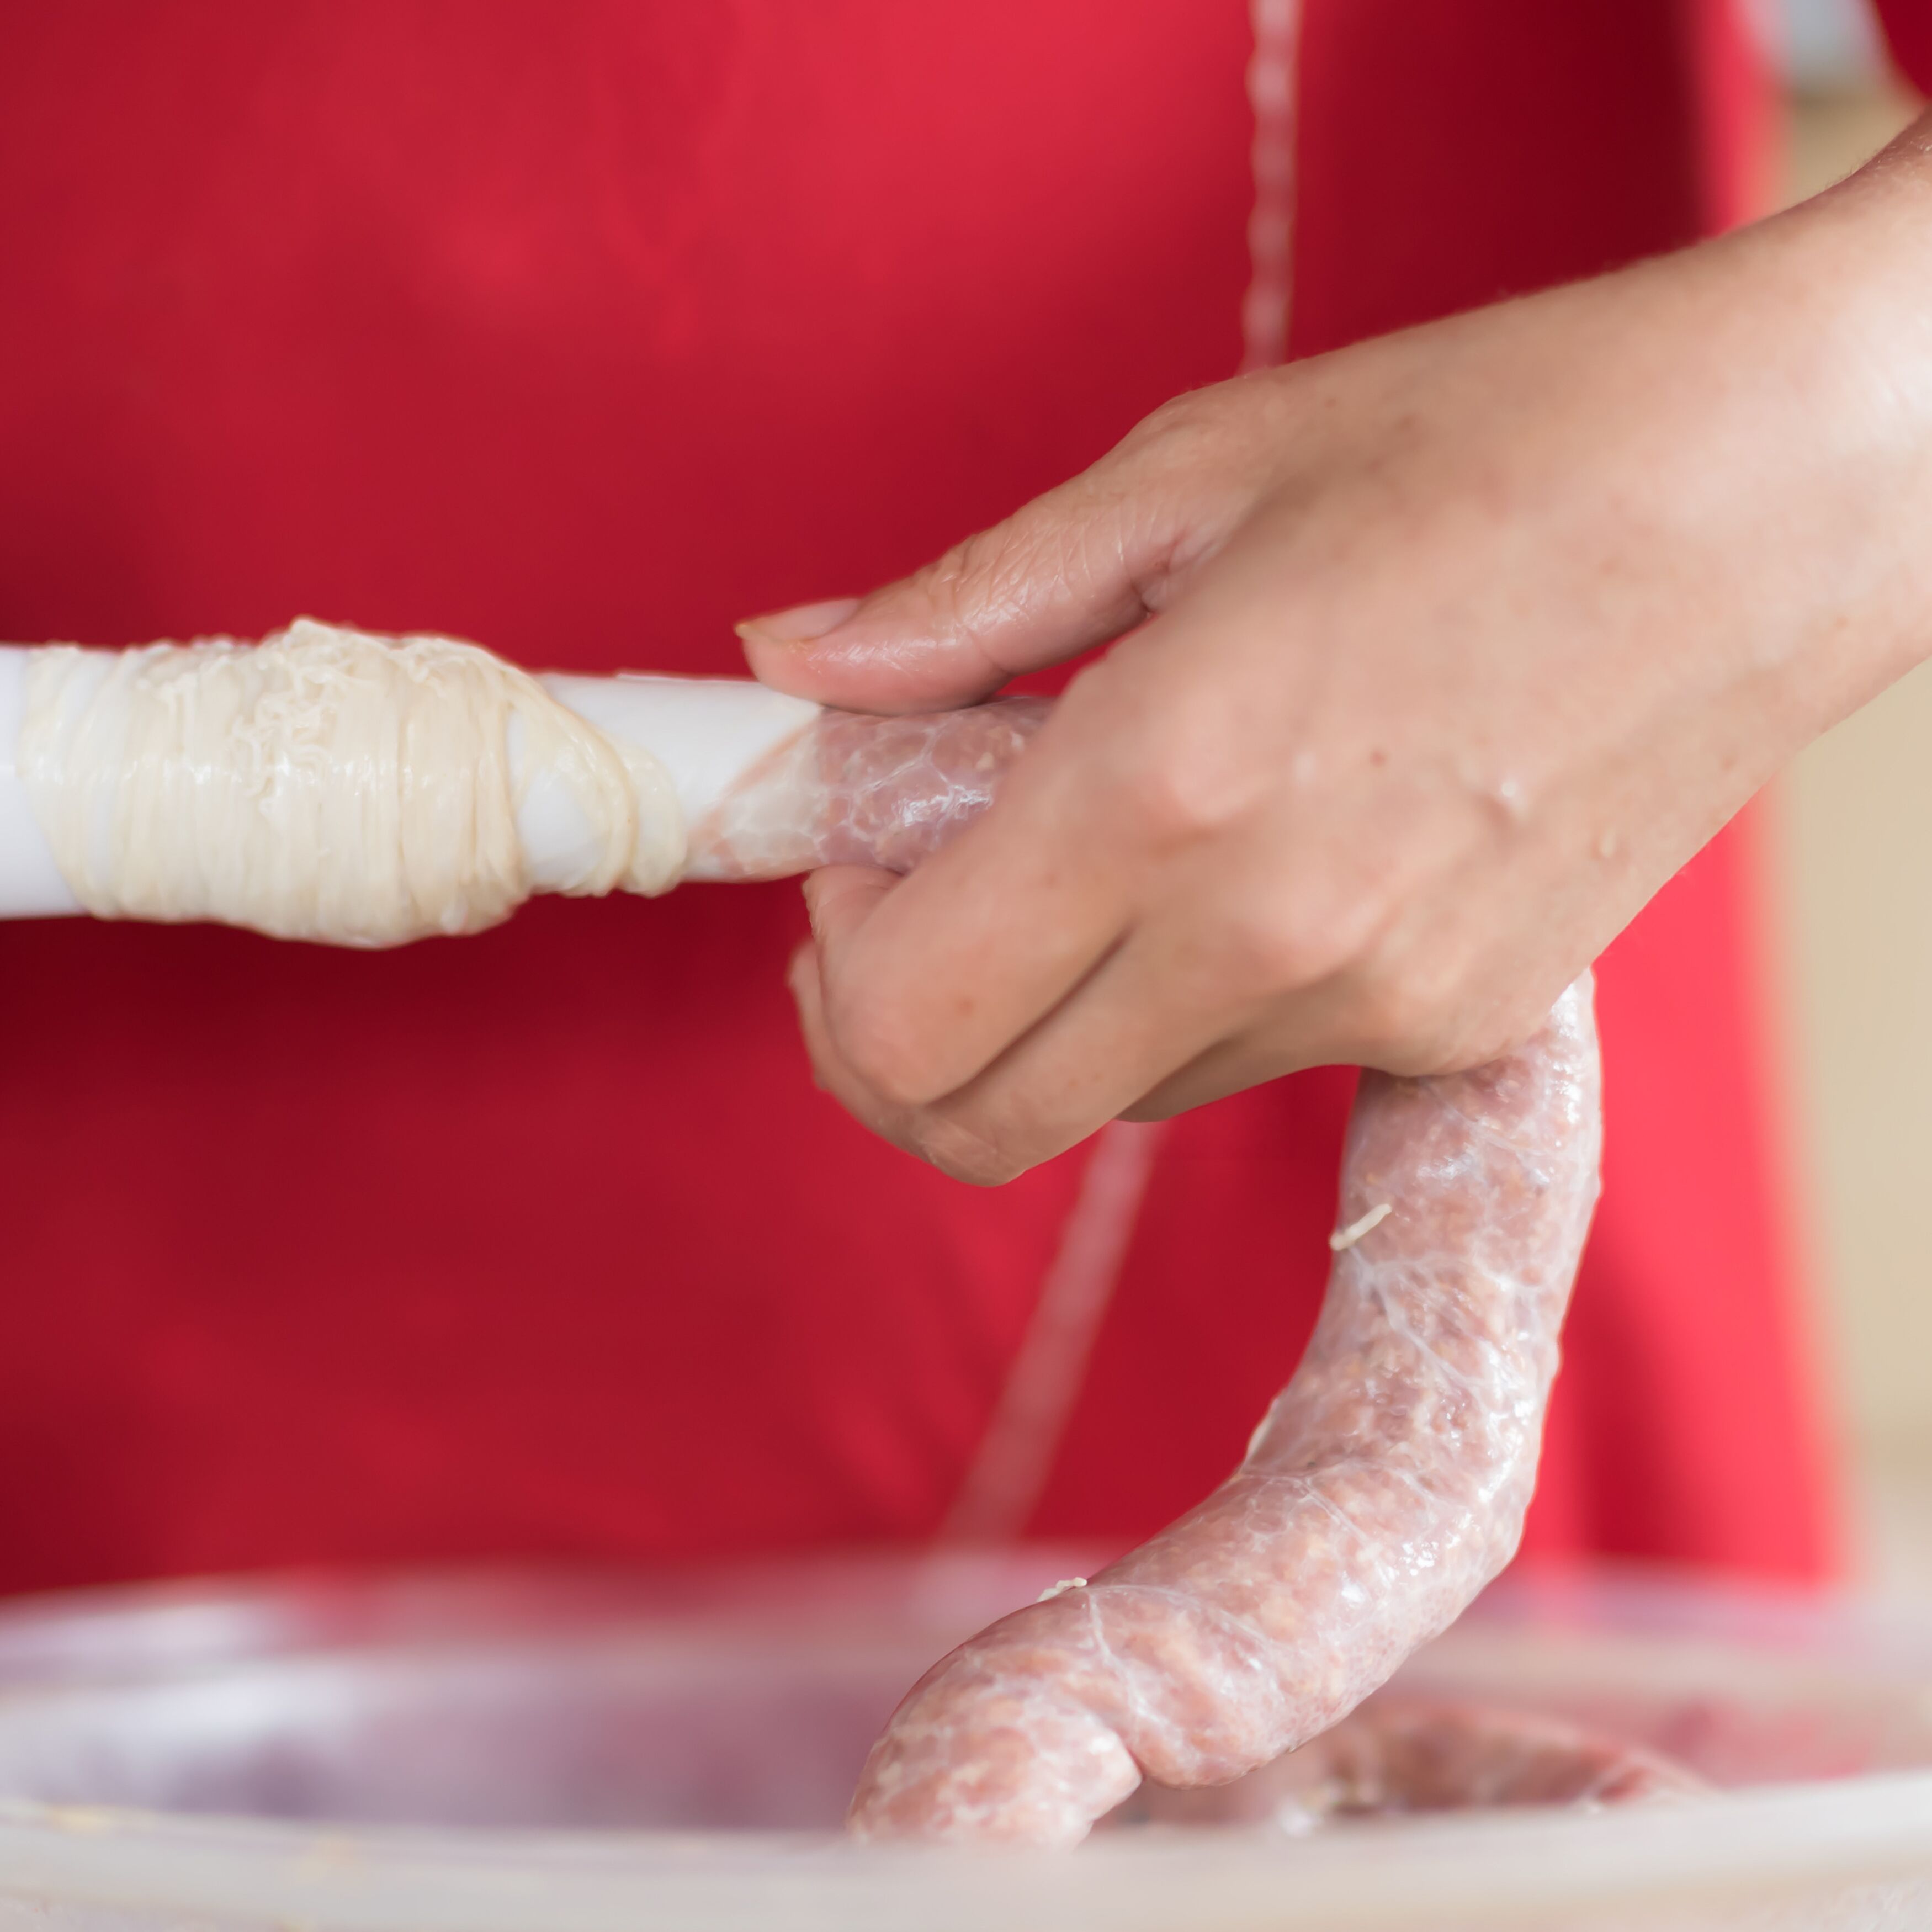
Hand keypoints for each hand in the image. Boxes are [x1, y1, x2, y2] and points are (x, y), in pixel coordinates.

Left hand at [742, 124, 1931, 1183]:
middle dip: (896, 1042)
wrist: (1774, 496)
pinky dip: (1180, 1003)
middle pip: (980, 1121)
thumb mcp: (1187, 479)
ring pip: (1109, 1100)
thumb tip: (788, 657)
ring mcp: (1376, 1007)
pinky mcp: (1458, 1032)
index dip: (835, 967)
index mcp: (1164, 786)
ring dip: (1046, 1008)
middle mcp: (1263, 937)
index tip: (860, 860)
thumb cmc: (1484, 442)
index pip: (906, 1018)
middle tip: (913, 907)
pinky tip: (1230, 866)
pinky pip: (1244, 1069)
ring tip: (1102, 840)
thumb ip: (959, 607)